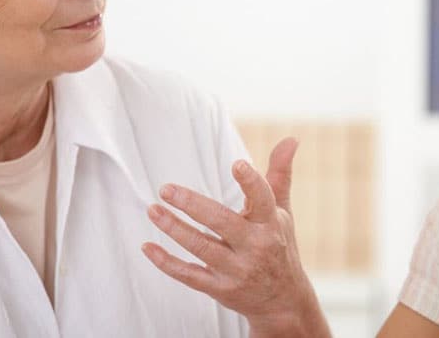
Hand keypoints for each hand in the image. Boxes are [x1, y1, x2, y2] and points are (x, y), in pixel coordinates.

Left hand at [141, 138, 329, 336]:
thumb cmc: (279, 245)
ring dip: (173, 228)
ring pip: (200, 247)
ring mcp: (236, 270)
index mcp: (270, 223)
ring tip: (153, 209)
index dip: (251, 182)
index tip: (237, 164)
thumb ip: (279, 174)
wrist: (283, 300)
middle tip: (166, 189)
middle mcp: (255, 247)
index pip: (262, 199)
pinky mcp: (220, 289)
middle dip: (192, 205)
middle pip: (221, 222)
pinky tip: (148, 246)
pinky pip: (189, 275)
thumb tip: (291, 138)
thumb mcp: (282, 211)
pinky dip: (166, 262)